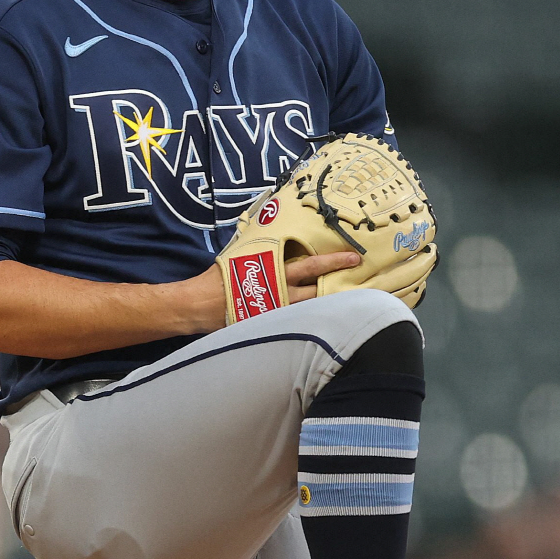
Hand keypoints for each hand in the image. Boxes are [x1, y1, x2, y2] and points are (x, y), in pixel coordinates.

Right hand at [171, 247, 363, 333]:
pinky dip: (310, 320)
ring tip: (347, 302)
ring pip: (310, 308)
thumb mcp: (243, 253)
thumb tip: (276, 234)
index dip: (334, 261)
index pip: (312, 265)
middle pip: (318, 290)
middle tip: (358, 281)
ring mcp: (278, 311)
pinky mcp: (271, 324)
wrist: (201, 303)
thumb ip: (263, 248)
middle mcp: (282, 292)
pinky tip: (323, 321)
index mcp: (276, 270)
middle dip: (338, 285)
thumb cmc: (220, 276)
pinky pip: (296, 321)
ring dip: (327, 304)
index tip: (353, 257)